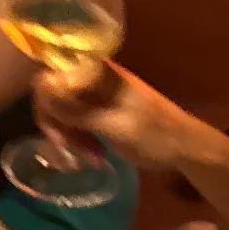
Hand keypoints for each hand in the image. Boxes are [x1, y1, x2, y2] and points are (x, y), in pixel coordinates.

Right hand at [34, 59, 212, 171]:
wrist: (188, 148)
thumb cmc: (155, 134)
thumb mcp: (115, 125)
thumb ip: (77, 111)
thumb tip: (40, 93)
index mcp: (94, 71)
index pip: (50, 77)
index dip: (45, 103)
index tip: (55, 133)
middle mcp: (89, 76)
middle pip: (51, 94)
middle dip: (56, 124)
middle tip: (69, 151)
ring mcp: (93, 93)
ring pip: (59, 108)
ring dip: (68, 135)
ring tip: (88, 158)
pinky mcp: (98, 110)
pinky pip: (73, 119)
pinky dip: (77, 138)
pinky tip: (92, 155)